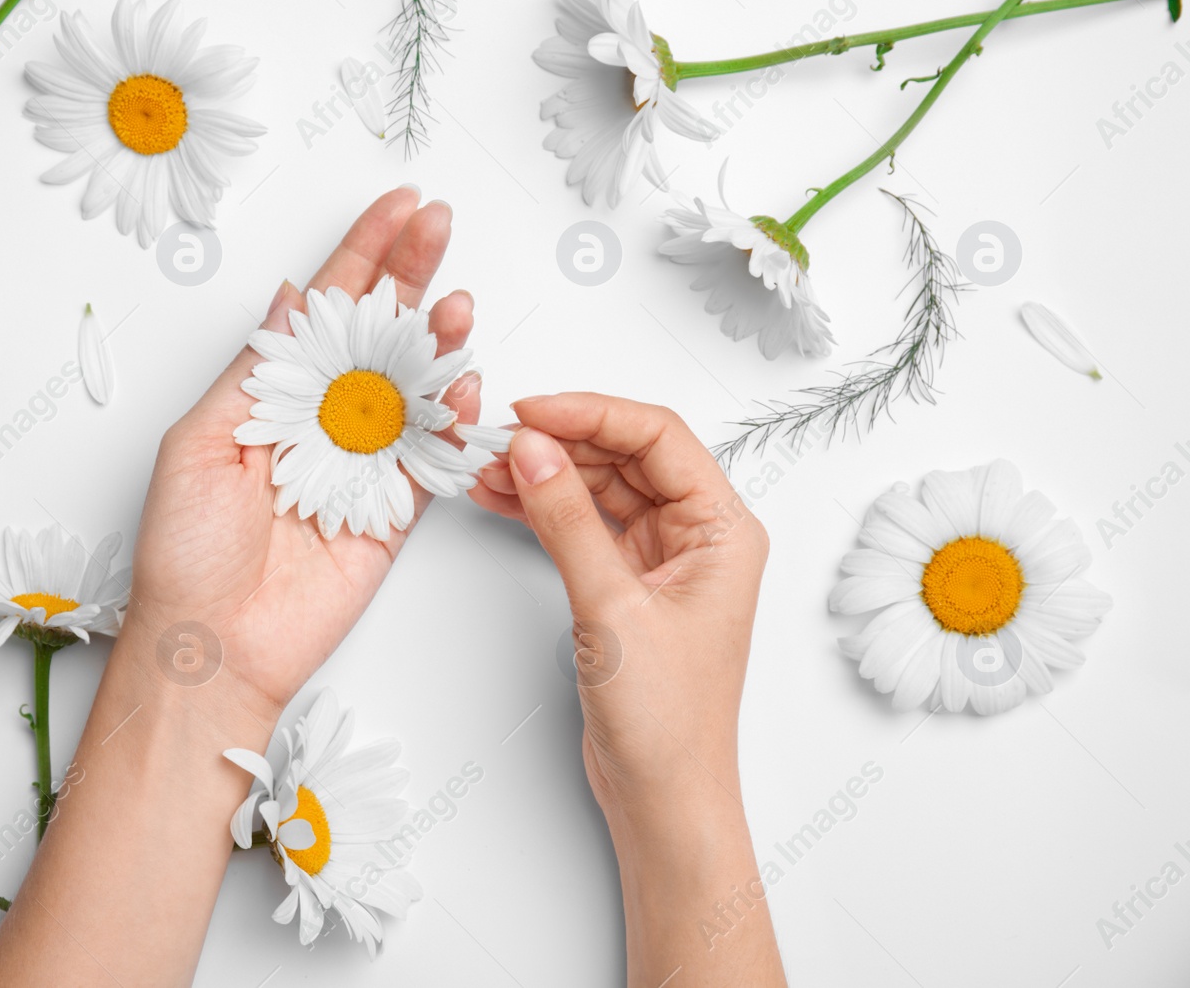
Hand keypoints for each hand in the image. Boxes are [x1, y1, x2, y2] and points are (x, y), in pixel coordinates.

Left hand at [124, 186, 478, 716]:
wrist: (211, 647)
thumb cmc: (185, 551)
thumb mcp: (202, 440)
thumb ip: (258, 369)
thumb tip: (291, 294)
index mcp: (272, 397)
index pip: (326, 310)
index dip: (363, 254)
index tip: (397, 206)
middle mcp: (321, 423)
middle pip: (379, 334)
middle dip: (411, 276)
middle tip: (438, 225)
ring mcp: (360, 465)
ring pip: (414, 388)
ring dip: (438, 342)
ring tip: (455, 305)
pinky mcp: (391, 514)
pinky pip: (433, 460)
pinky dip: (455, 423)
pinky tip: (464, 385)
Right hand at [471, 394, 783, 984]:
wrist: (663, 797)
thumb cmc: (667, 721)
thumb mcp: (611, 608)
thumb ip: (568, 521)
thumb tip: (533, 450)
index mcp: (724, 529)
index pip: (657, 436)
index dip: (591, 413)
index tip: (531, 413)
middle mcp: (699, 535)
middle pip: (626, 454)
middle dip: (560, 440)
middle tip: (496, 438)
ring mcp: (663, 559)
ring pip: (601, 487)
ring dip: (546, 473)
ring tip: (486, 466)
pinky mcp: (628, 584)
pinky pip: (585, 525)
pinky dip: (543, 509)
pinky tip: (502, 497)